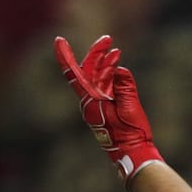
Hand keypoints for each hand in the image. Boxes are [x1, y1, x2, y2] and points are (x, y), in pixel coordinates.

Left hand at [54, 35, 162, 186]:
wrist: (132, 151)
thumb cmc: (129, 133)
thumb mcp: (128, 109)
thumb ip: (125, 87)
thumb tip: (120, 68)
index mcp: (90, 100)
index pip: (73, 73)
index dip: (65, 55)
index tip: (59, 39)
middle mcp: (90, 99)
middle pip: (88, 71)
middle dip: (96, 54)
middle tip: (107, 39)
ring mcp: (98, 103)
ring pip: (98, 77)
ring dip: (106, 63)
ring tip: (115, 50)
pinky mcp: (108, 106)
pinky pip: (106, 85)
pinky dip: (111, 74)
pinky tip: (118, 66)